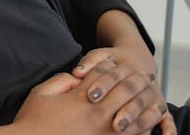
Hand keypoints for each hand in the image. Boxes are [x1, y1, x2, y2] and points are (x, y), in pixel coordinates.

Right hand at [11, 71, 157, 134]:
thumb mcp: (42, 93)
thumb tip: (77, 77)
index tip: (117, 62)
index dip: (111, 67)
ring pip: (135, 117)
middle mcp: (97, 114)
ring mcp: (105, 133)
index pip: (103, 76)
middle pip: (124, 92)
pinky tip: (148, 126)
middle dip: (136, 82)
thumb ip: (61, 81)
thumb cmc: (33, 120)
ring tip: (156, 100)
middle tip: (147, 76)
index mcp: (81, 98)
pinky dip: (144, 130)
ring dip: (147, 106)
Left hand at [72, 47, 174, 134]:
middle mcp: (142, 80)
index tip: (91, 96)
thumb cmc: (113, 62)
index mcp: (126, 66)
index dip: (102, 85)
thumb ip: (89, 63)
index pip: (114, 75)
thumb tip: (77, 72)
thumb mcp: (100, 56)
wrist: (137, 59)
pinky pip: (167, 118)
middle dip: (124, 109)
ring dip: (138, 120)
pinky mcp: (160, 105)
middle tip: (114, 123)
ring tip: (122, 130)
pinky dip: (169, 128)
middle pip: (133, 94)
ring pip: (148, 107)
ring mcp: (153, 93)